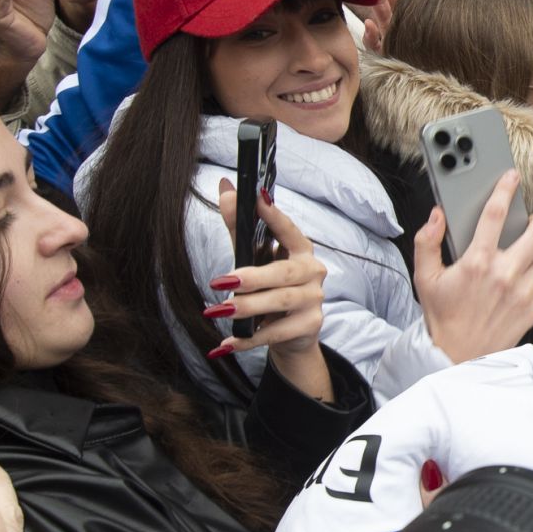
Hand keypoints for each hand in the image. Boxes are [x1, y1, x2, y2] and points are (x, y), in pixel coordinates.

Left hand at [210, 181, 333, 398]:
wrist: (291, 334)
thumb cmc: (270, 287)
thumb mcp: (253, 256)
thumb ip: (238, 226)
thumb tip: (225, 187)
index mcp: (300, 249)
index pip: (288, 230)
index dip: (274, 216)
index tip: (258, 199)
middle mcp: (312, 271)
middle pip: (283, 273)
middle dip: (252, 278)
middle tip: (222, 282)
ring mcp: (314, 299)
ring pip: (280, 302)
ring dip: (248, 308)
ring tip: (219, 311)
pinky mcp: (309, 325)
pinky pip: (276, 331)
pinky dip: (248, 339)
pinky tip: (226, 344)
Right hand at [411, 170, 532, 362]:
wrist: (456, 358)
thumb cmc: (442, 318)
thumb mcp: (424, 278)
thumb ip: (427, 242)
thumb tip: (437, 216)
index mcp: (477, 262)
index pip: (495, 214)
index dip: (505, 190)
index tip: (511, 178)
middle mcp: (503, 275)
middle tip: (532, 219)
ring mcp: (522, 293)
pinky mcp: (532, 310)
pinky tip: (519, 281)